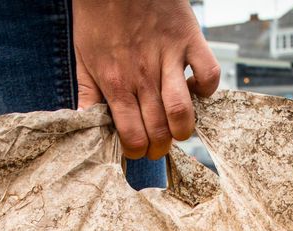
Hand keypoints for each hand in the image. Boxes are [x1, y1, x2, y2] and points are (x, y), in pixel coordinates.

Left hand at [73, 0, 219, 159]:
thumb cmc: (98, 16)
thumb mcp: (83, 57)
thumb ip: (88, 94)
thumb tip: (88, 125)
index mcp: (116, 83)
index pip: (132, 137)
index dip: (137, 152)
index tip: (137, 148)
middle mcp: (143, 75)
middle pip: (159, 131)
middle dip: (159, 148)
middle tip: (157, 145)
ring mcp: (168, 57)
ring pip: (183, 111)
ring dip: (183, 129)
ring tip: (178, 128)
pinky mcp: (189, 39)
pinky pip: (209, 74)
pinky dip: (207, 89)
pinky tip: (195, 89)